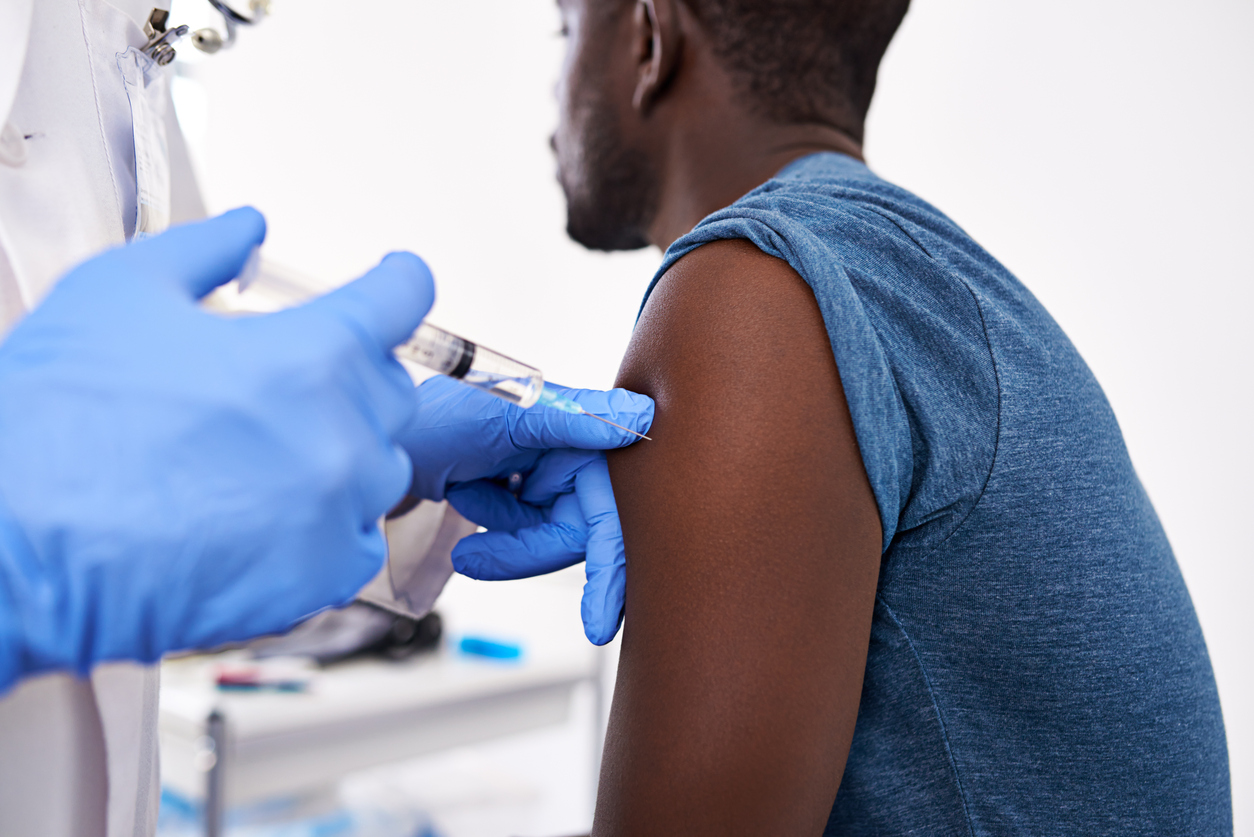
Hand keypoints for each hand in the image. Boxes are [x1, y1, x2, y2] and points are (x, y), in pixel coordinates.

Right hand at [0, 209, 432, 688]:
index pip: (403, 297)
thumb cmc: (55, 426)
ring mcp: (337, 512)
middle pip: (390, 387)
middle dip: (349, 373)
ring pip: (379, 465)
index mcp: (310, 355)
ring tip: (258, 457)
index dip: (397, 281)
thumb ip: (205, 250)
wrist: (14, 550)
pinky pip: (360, 538)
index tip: (396, 281)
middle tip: (282, 383)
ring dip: (338, 450)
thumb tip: (250, 227)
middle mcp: (342, 435)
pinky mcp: (321, 578)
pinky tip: (269, 515)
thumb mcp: (118, 292)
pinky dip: (330, 523)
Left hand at [397, 375, 651, 643]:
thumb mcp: (507, 414)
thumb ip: (573, 419)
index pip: (615, 507)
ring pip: (547, 537)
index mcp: (588, 426)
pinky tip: (466, 493)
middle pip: (579, 531)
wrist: (391, 431)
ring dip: (504, 533)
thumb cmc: (445, 408)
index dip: (611, 567)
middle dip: (526, 548)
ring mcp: (551, 477)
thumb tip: (637, 421)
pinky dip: (495, 525)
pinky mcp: (526, 495)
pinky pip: (524, 533)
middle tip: (476, 561)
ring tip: (463, 497)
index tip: (599, 624)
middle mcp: (577, 453)